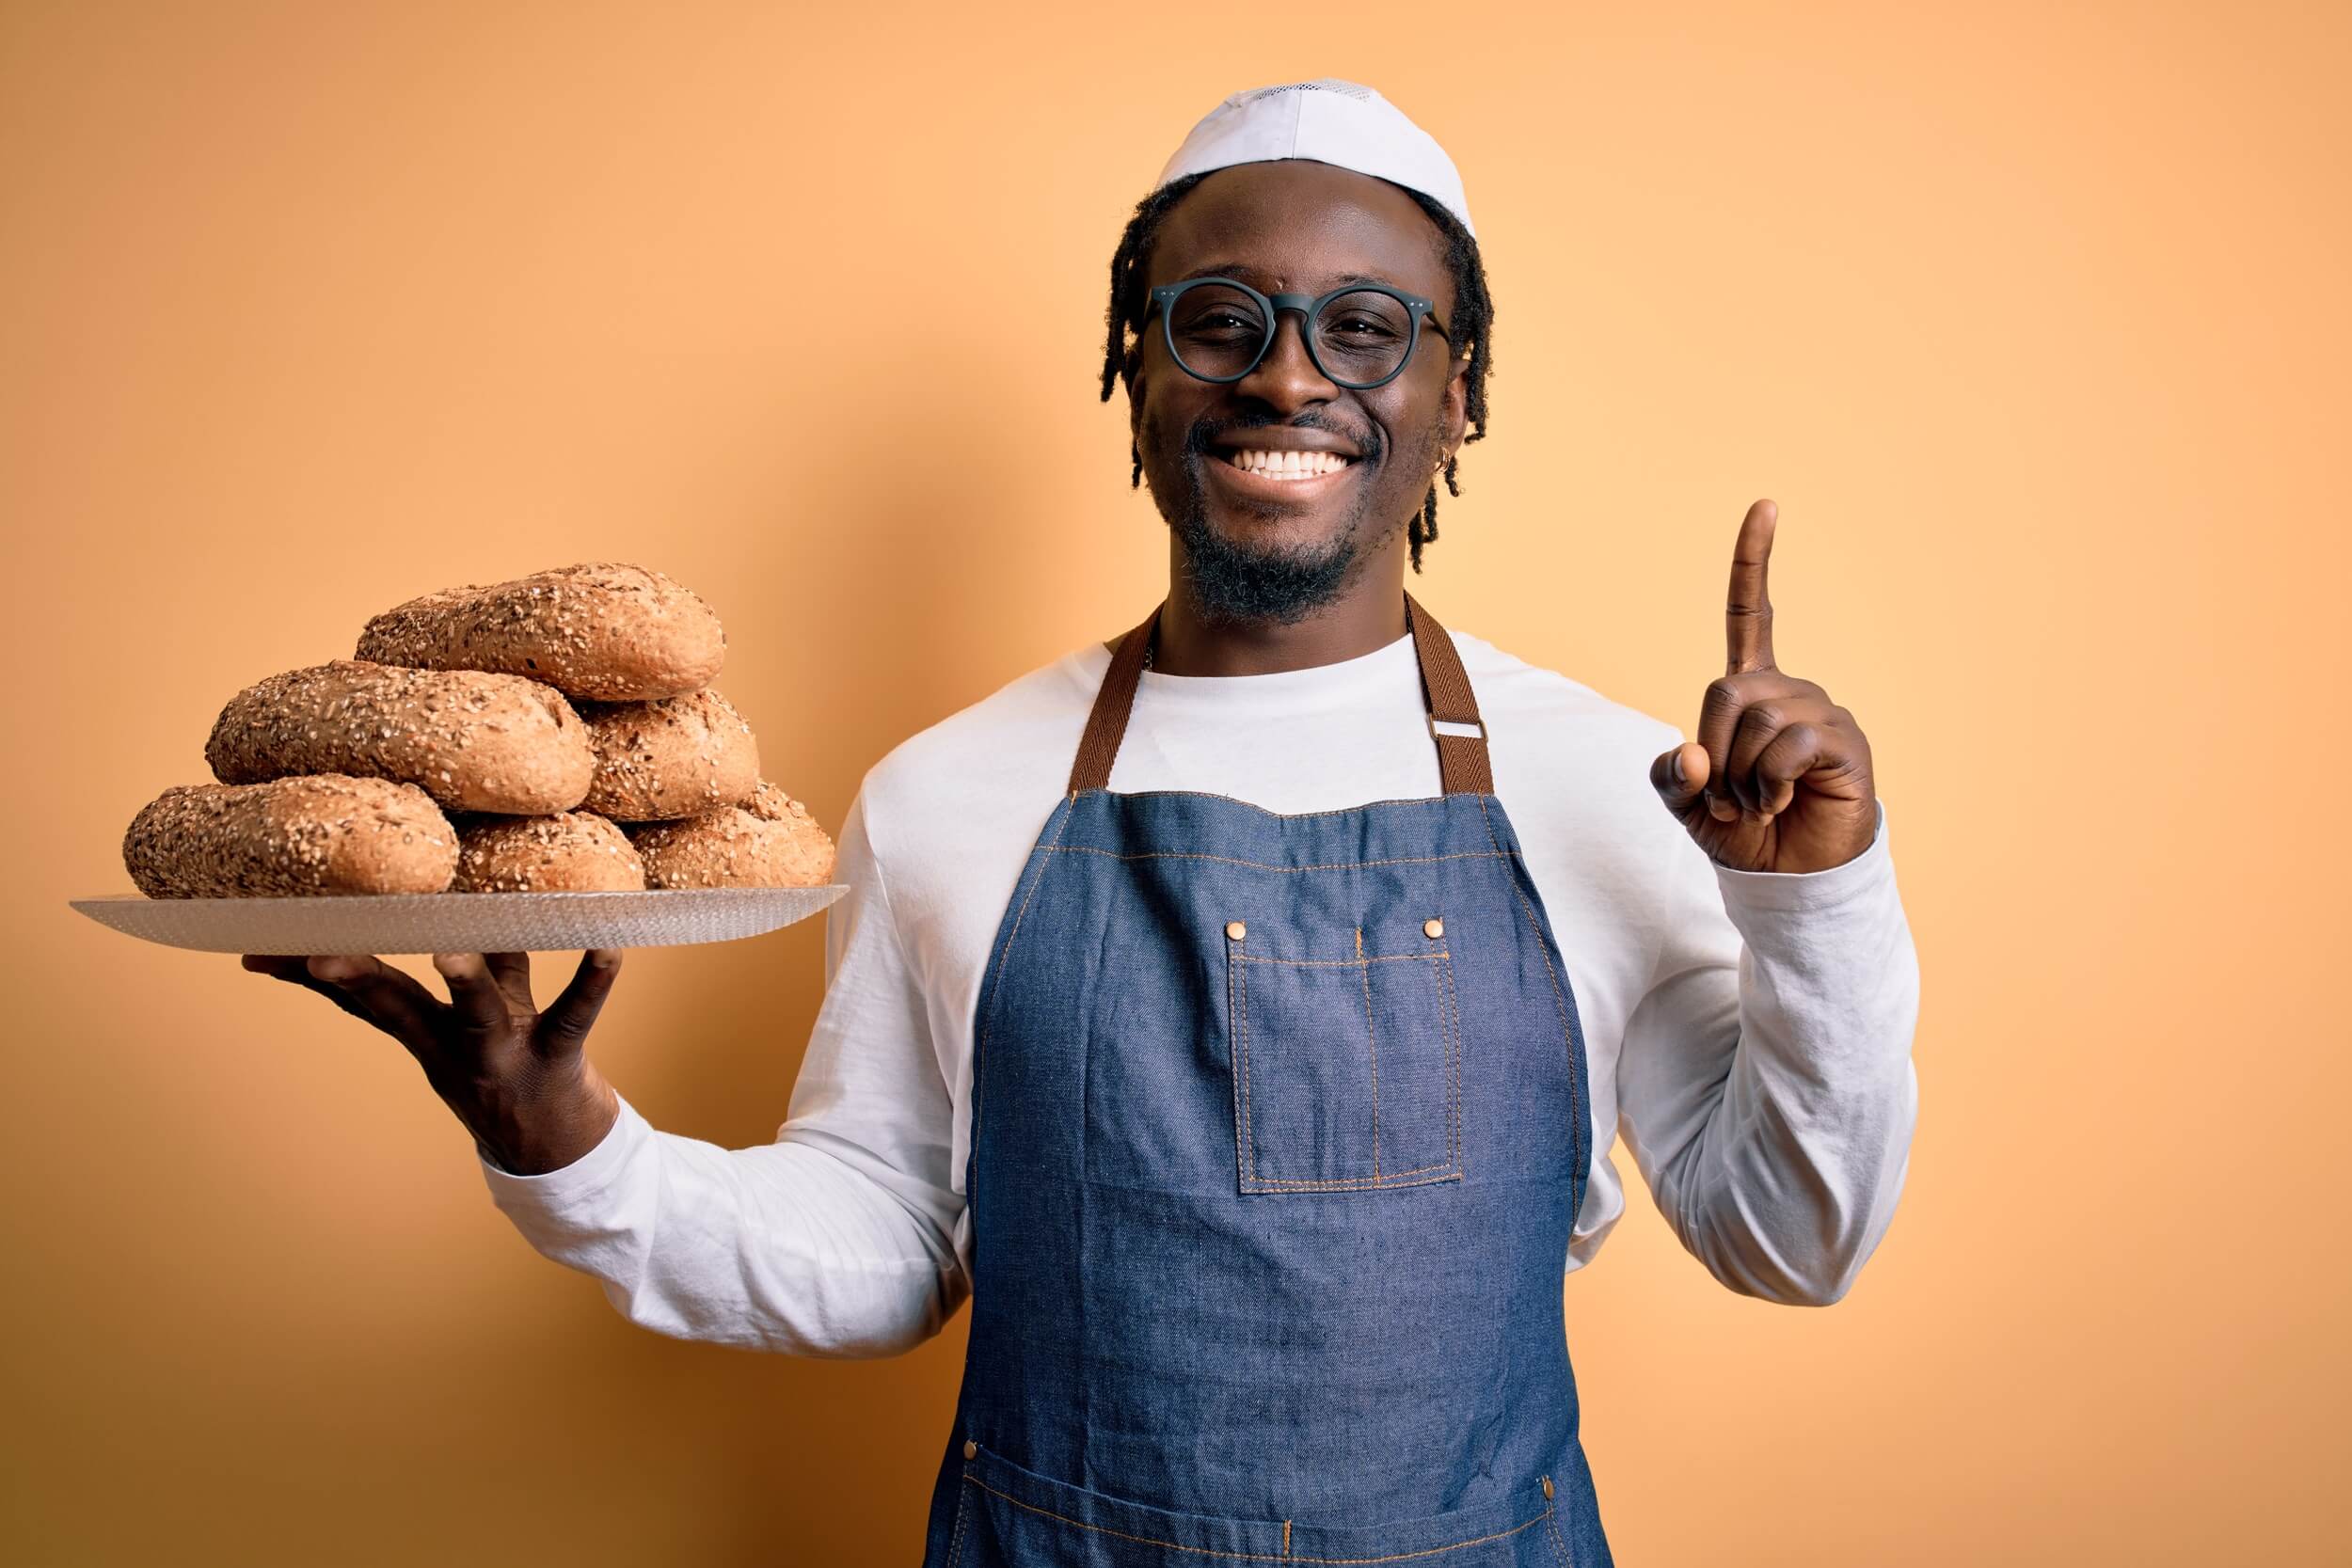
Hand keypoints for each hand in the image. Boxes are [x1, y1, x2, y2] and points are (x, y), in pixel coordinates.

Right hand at [240, 949, 624, 1173]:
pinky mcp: (557, 1058)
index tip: (259, 948)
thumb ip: (471, 967)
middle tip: (320, 954)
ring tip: (449, 952)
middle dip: (360, 980)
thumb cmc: (512, 1067)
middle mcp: (457, 1046)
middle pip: (400, 1007)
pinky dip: (592, 982)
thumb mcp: (477, 1021)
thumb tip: (449, 908)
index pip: (363, 999)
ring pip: (481, 1011)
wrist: (560, 1154)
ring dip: (466, 982)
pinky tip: (609, 948)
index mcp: (428, 1034)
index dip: (312, 975)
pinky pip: (575, 1015)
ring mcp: (505, 1055)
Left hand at [1648, 499, 1877, 873]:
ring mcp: (1820, 712)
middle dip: (1714, 752)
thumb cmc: (1741, 831)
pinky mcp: (1844, 742)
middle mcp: (1788, 691)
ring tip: (1758, 803)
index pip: (1751, 614)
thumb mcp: (1686, 802)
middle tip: (1729, 795)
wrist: (1787, 878)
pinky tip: (1782, 802)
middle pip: (1727, 691)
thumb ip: (1672, 775)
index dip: (1754, 562)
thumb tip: (1694, 753)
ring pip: (1756, 721)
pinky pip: (1788, 745)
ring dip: (1741, 777)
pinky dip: (1768, 783)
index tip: (1766, 505)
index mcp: (1751, 691)